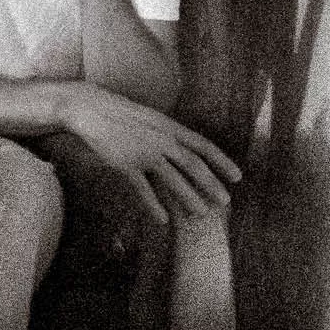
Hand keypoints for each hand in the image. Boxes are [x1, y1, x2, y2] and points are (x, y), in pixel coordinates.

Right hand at [59, 84, 241, 220]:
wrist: (91, 109)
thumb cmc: (122, 115)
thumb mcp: (151, 119)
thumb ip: (168, 134)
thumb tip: (185, 149)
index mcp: (170, 127)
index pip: (203, 145)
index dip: (222, 161)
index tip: (238, 176)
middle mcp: (161, 139)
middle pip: (193, 165)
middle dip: (211, 184)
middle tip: (225, 202)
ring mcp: (144, 152)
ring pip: (173, 179)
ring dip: (188, 198)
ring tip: (200, 215)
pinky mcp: (125, 164)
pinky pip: (144, 189)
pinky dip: (154, 206)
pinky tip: (163, 220)